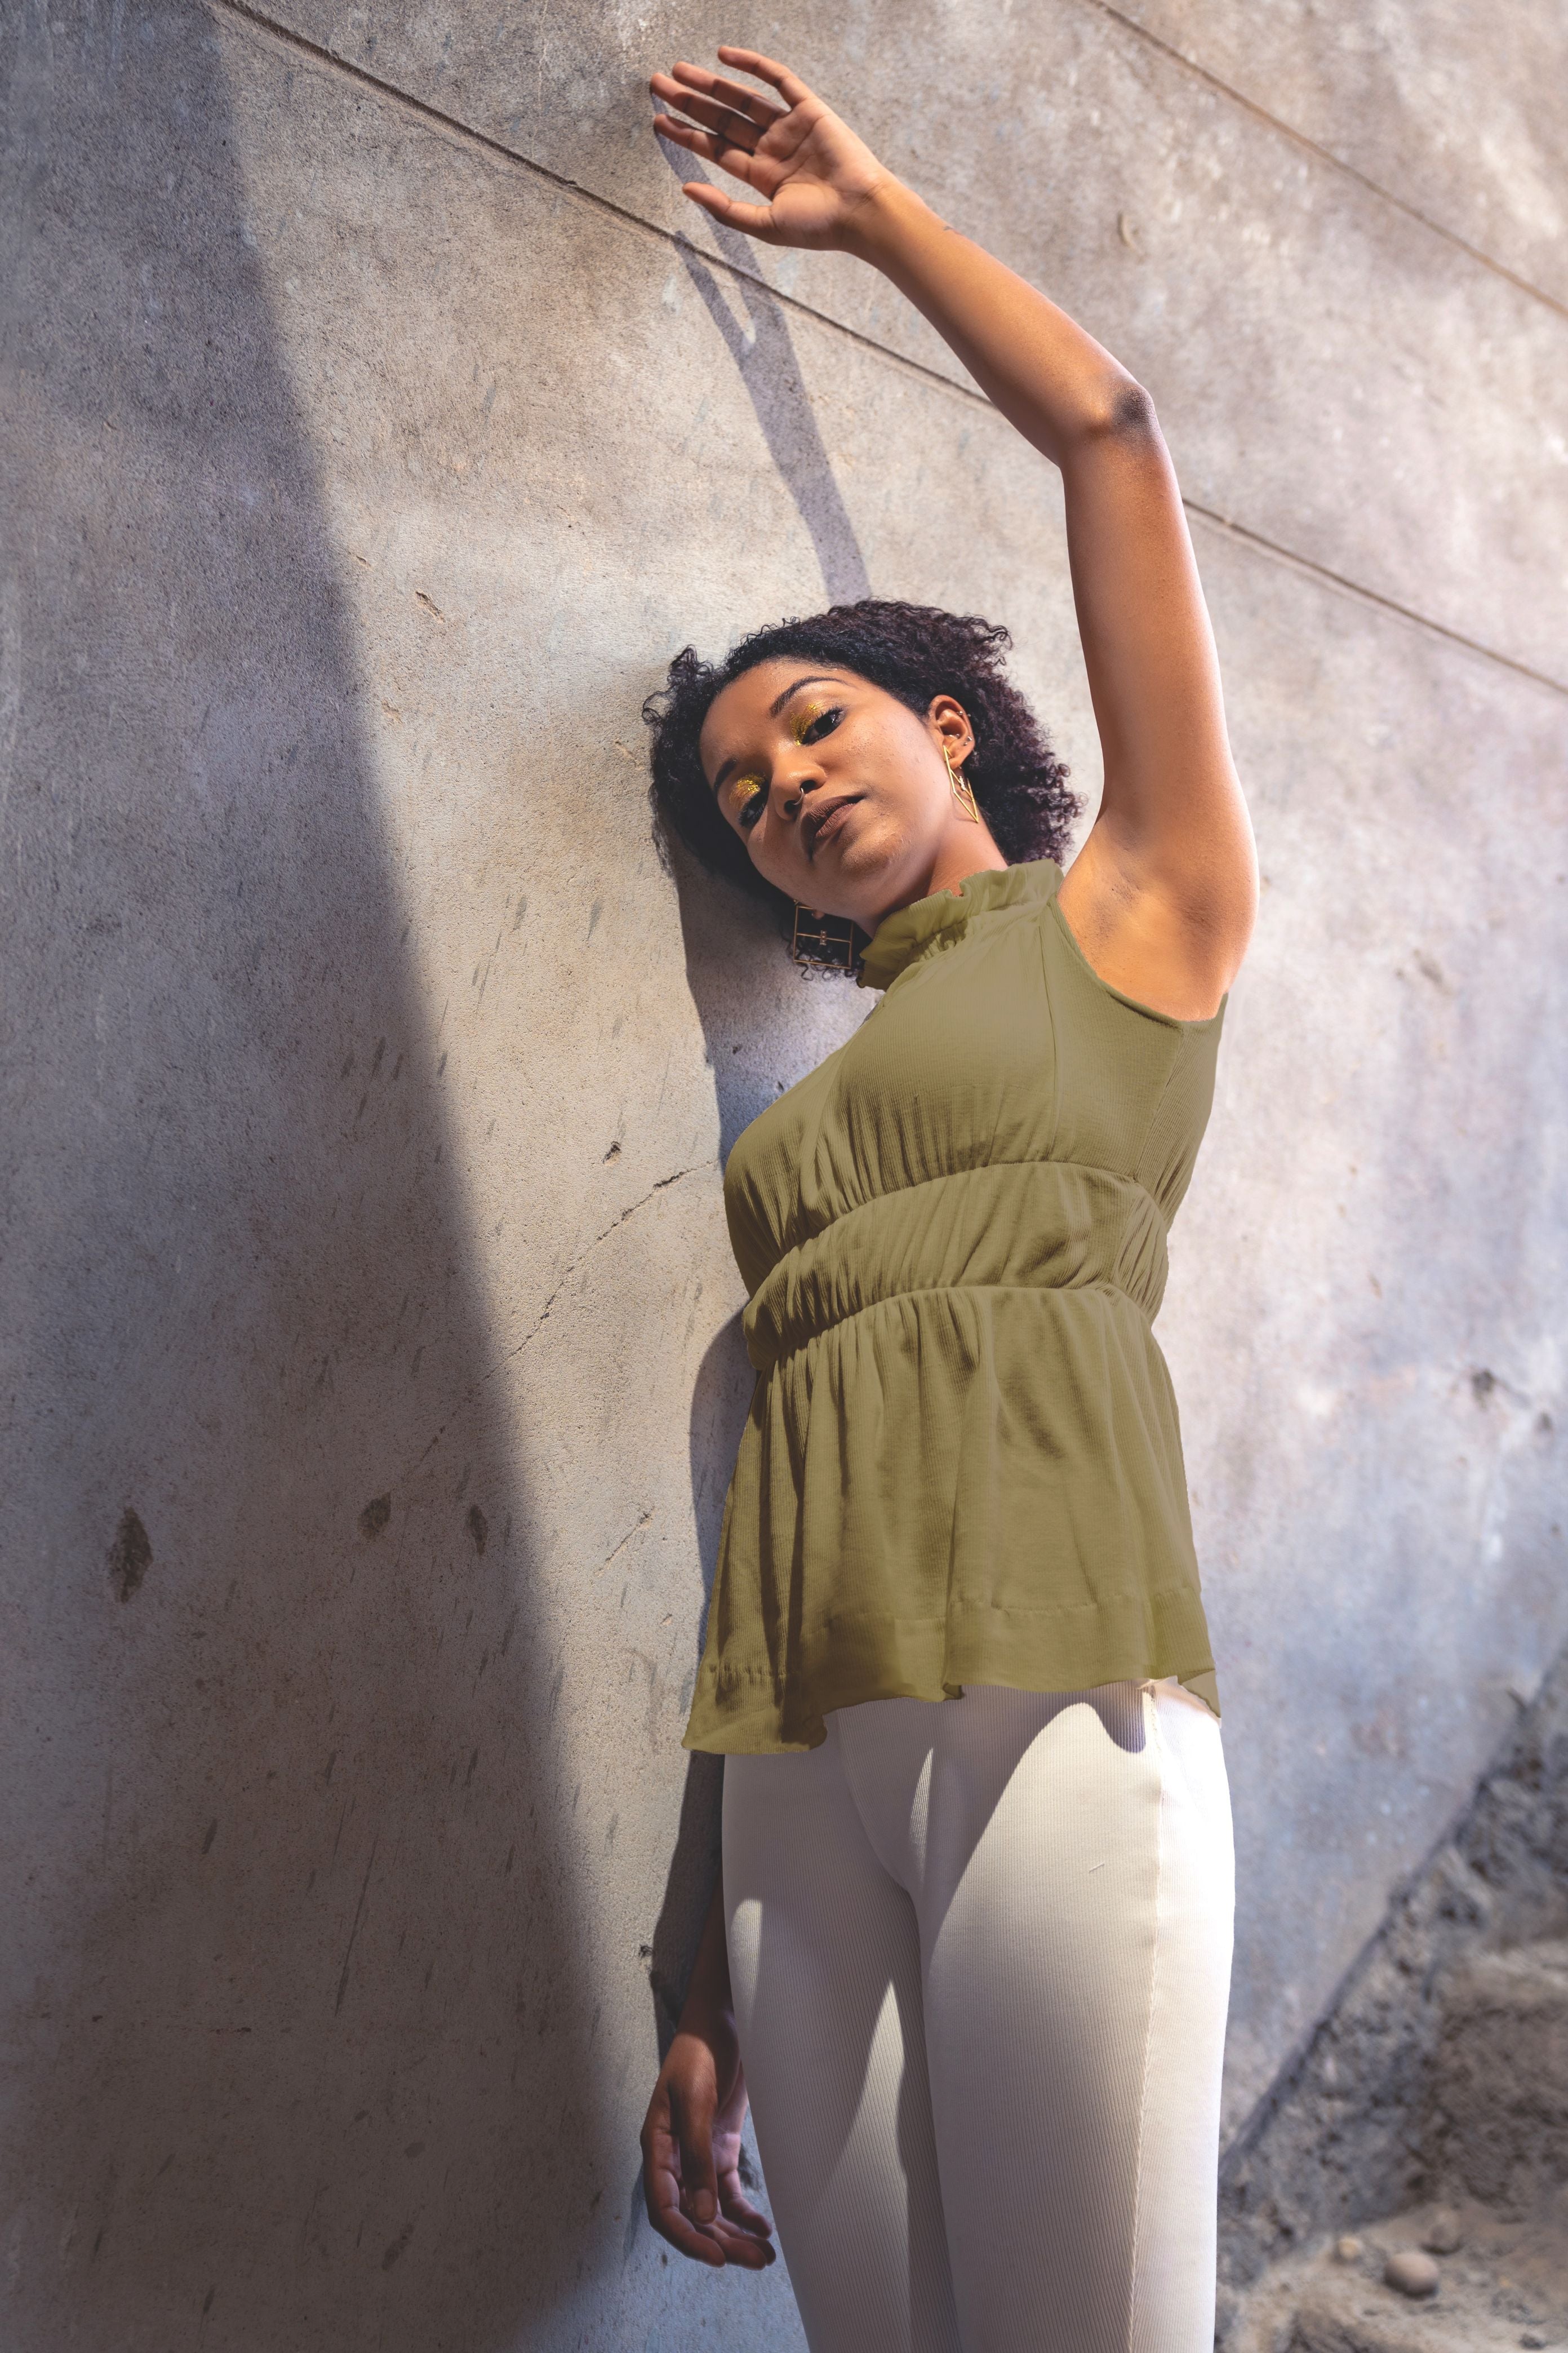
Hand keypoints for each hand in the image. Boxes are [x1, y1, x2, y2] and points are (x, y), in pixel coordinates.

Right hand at [640, 2006, 774, 2267]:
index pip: (664, 2208)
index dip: (687, 2237)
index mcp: (657, 2147)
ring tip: (763, 2256)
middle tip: (753, 2262)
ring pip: (710, 2208)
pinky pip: (727, 2190)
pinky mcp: (720, 2147)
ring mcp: (698, 2154)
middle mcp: (675, 2158)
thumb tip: (700, 2214)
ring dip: (733, 2233)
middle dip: (719, 2242)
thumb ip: (697, 2156)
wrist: (722, 2019)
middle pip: (691, 2215)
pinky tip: (762, 2227)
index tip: (716, 2257)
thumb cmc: (700, 2052)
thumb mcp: (695, 2100)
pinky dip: (743, 2211)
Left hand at [650, 46, 893, 250]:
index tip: (658, 119)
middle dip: (689, 102)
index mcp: (761, 176)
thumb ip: (725, 209)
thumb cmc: (817, 227)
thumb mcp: (764, 225)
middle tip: (656, 83)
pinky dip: (752, 65)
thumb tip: (685, 189)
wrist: (860, 212)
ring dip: (710, 84)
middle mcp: (772, 148)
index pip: (715, 149)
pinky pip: (778, 79)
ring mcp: (790, 127)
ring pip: (742, 98)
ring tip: (678, 70)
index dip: (686, 133)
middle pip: (722, 120)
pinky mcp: (809, 109)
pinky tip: (723, 56)